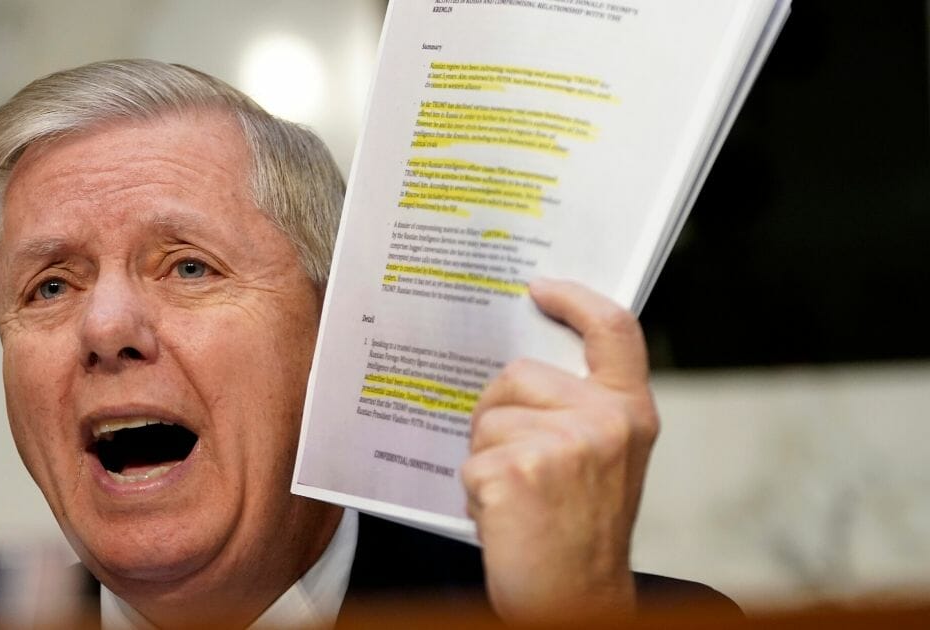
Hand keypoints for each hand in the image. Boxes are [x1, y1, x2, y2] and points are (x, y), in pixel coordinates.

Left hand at [461, 278, 658, 622]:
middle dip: (499, 414)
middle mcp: (604, 421)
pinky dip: (475, 493)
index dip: (577, 299)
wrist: (578, 601)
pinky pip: (471, 461)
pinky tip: (505, 520)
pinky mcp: (519, 471)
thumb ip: (581, 410)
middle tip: (517, 466)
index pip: (614, 330)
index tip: (541, 288)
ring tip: (518, 501)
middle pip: (517, 374)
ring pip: (487, 419)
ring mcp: (563, 445)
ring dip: (487, 458)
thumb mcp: (605, 461)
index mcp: (630, 412)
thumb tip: (522, 368)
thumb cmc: (581, 533)